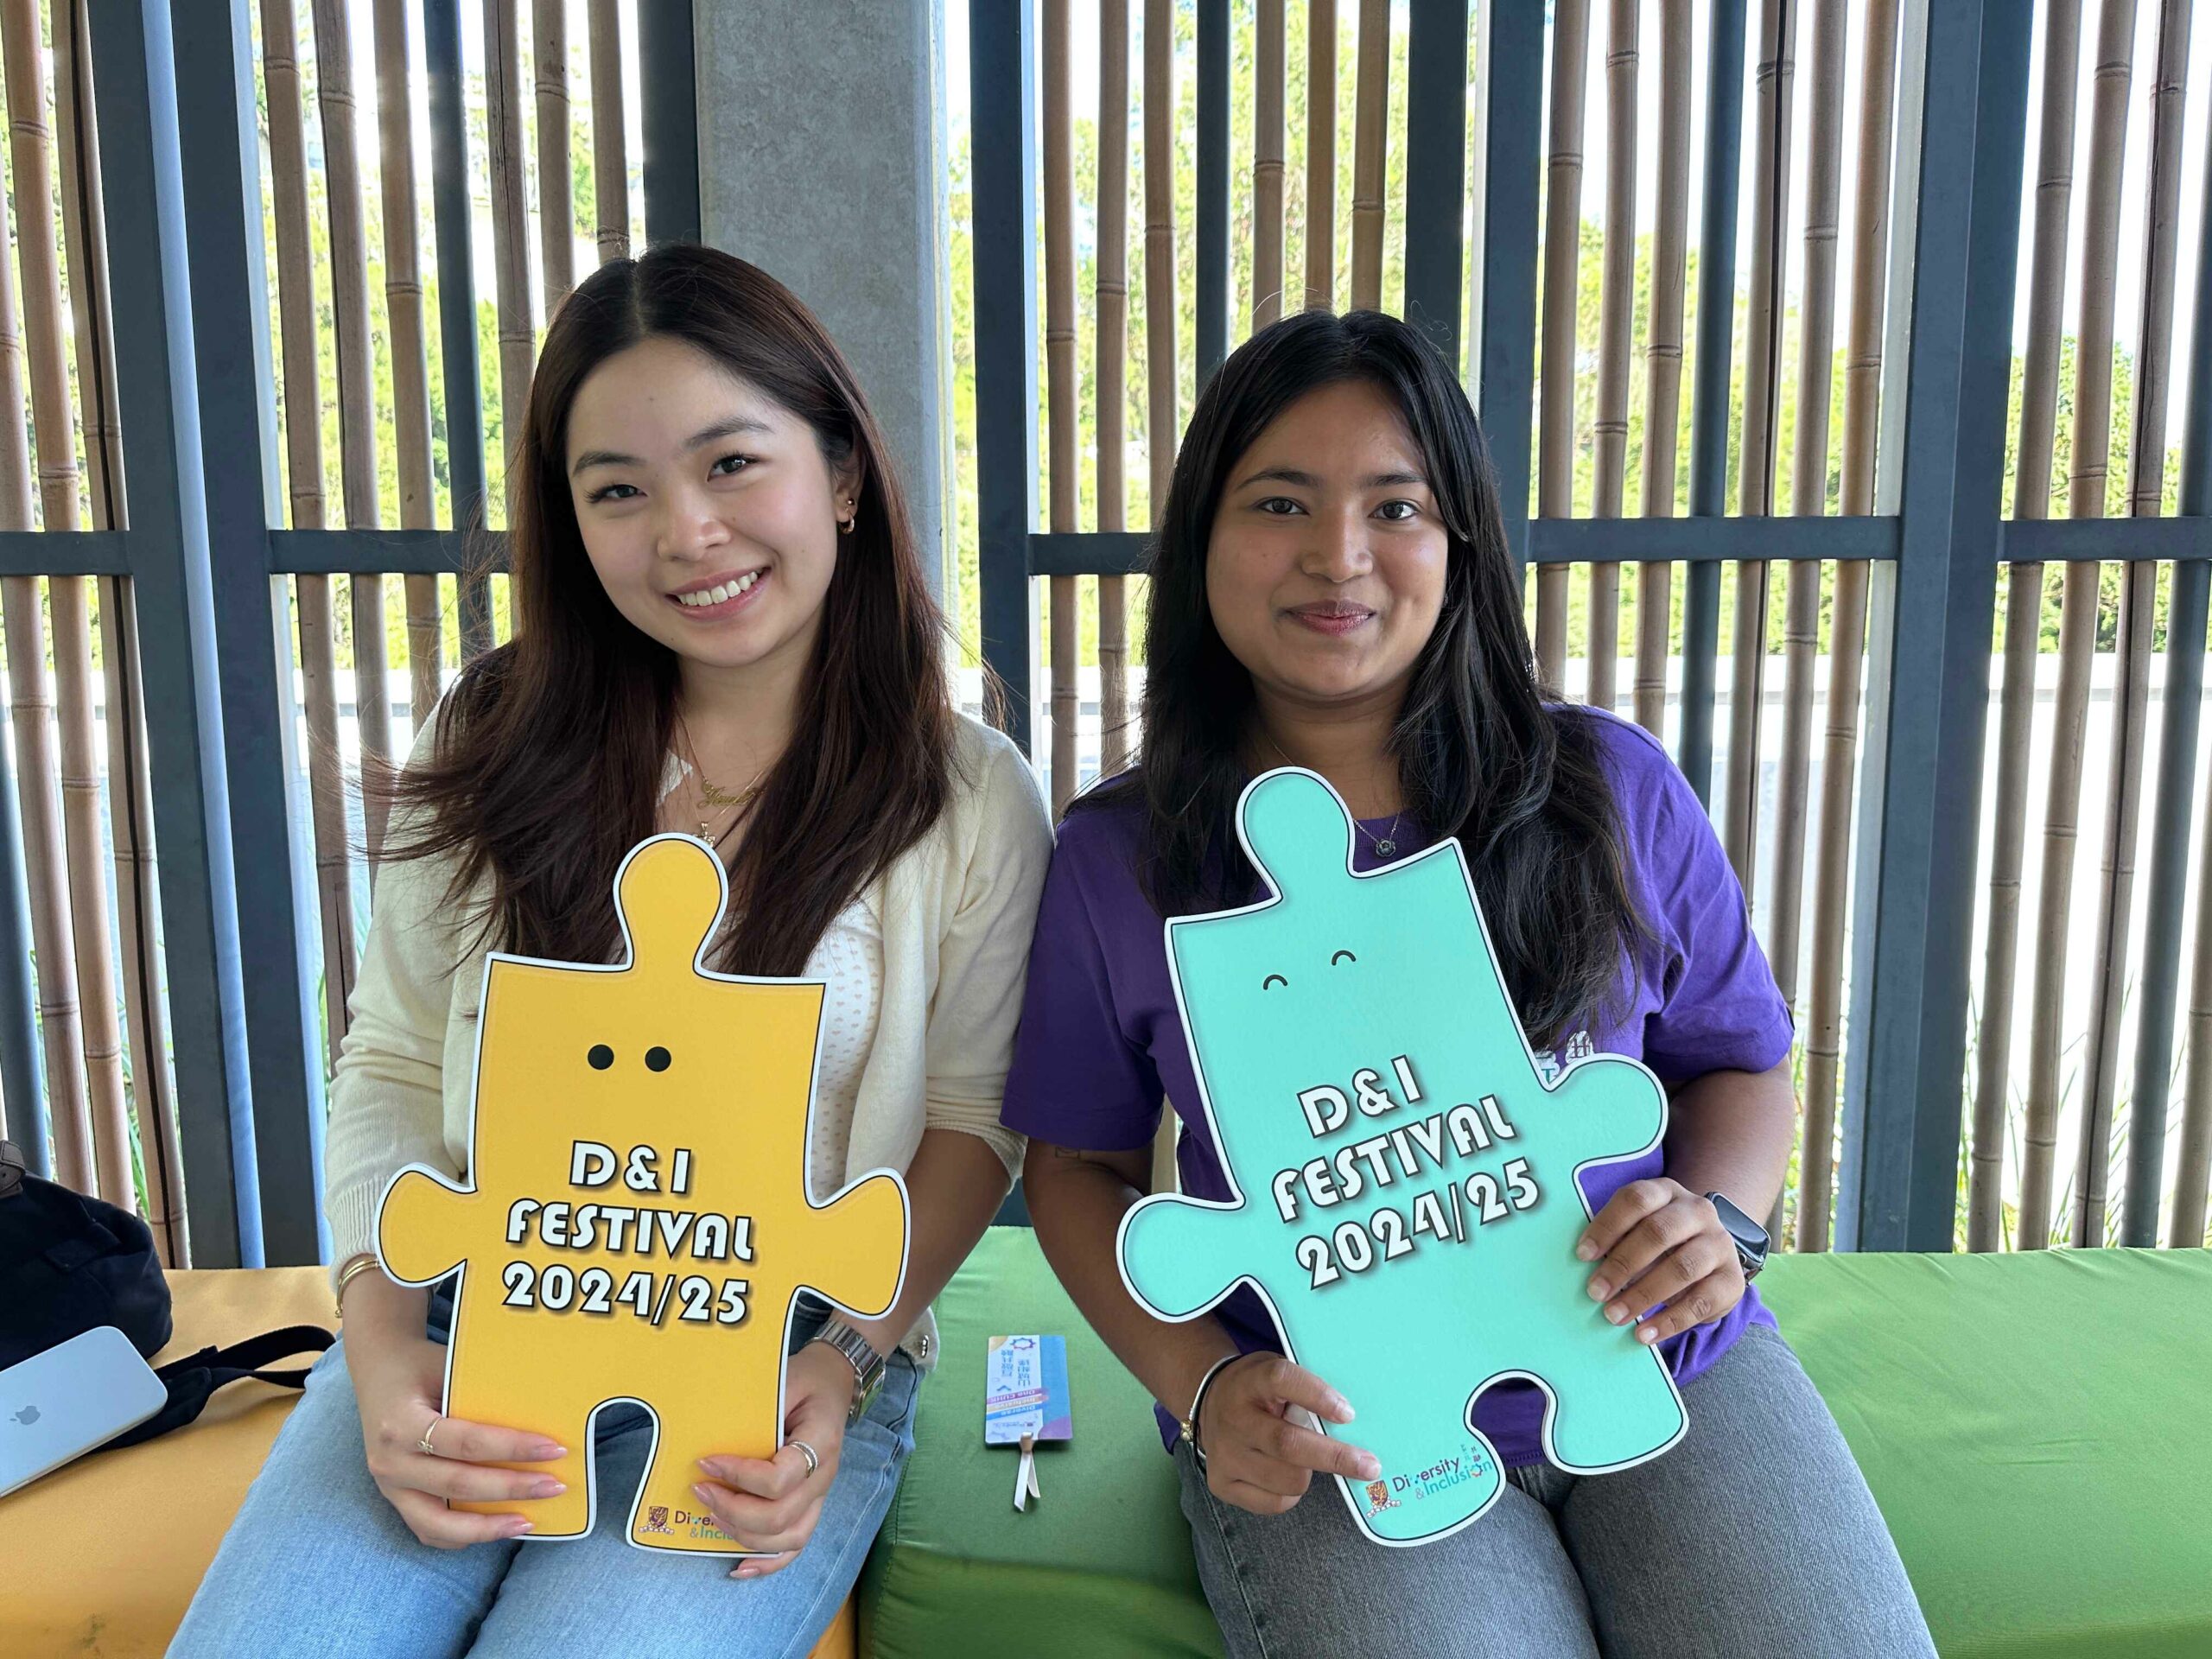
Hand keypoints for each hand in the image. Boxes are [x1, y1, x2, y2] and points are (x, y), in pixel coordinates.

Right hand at [347, 1330, 566, 1548]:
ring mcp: (388, 1487)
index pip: (466, 1442)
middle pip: (458, 1485)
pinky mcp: (394, 1500)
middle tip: (554, 1486)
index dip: (512, 1448)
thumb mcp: (448, 1368)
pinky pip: (428, 1531)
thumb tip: (543, 1414)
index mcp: (401, 1424)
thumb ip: (482, 1394)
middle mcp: (391, 1461)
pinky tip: (495, 1528)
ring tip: (529, 1521)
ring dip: (488, 1527)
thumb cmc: (421, 1367)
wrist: (379, 1372)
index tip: (554, 1448)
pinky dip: (463, 1535)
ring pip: (439, 1524)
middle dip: (511, 1489)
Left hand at [690, 1339, 857, 1578]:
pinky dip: (767, 1563)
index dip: (739, 1477)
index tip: (706, 1462)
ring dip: (743, 1534)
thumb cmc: (805, 1381)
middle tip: (701, 1489)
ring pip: (786, 1538)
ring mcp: (820, 1497)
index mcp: (821, 1442)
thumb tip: (712, 1428)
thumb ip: (757, 1404)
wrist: (833, 1384)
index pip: (780, 1478)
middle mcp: (824, 1477)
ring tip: (711, 1515)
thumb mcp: (784, 1379)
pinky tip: (739, 1568)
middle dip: (732, 1509)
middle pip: (779, 1516)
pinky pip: (794, 1546)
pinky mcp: (811, 1507)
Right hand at [1195, 1353, 1379, 1516]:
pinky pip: (1274, 1503)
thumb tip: (1353, 1421)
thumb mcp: (1275, 1372)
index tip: (1348, 1414)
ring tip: (1305, 1460)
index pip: (1282, 1380)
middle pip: (1288, 1443)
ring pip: (1287, 1479)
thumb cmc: (1258, 1389)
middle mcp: (1234, 1418)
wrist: (1207, 1402)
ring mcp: (1225, 1454)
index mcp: (1251, 1381)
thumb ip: (1305, 1389)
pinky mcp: (1222, 1483)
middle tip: (1369, 1465)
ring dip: (1309, 1473)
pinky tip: (1284, 1474)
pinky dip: (1291, 1493)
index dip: (1317, 1396)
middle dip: (1335, 1457)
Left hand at [1577, 1177, 1747, 1344]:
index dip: (1607, 1226)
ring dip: (1643, 1295)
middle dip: (1622, 1264)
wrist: (1711, 1256)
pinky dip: (1670, 1321)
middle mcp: (1698, 1212)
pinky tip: (1646, 1333)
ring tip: (1615, 1315)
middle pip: (1658, 1232)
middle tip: (1595, 1292)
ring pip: (1682, 1267)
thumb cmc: (1660, 1243)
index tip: (1582, 1255)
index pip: (1635, 1200)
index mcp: (1667, 1192)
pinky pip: (1701, 1302)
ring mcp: (1720, 1244)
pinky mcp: (1732, 1279)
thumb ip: (1617, 1238)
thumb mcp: (1639, 1229)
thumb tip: (1584, 1264)